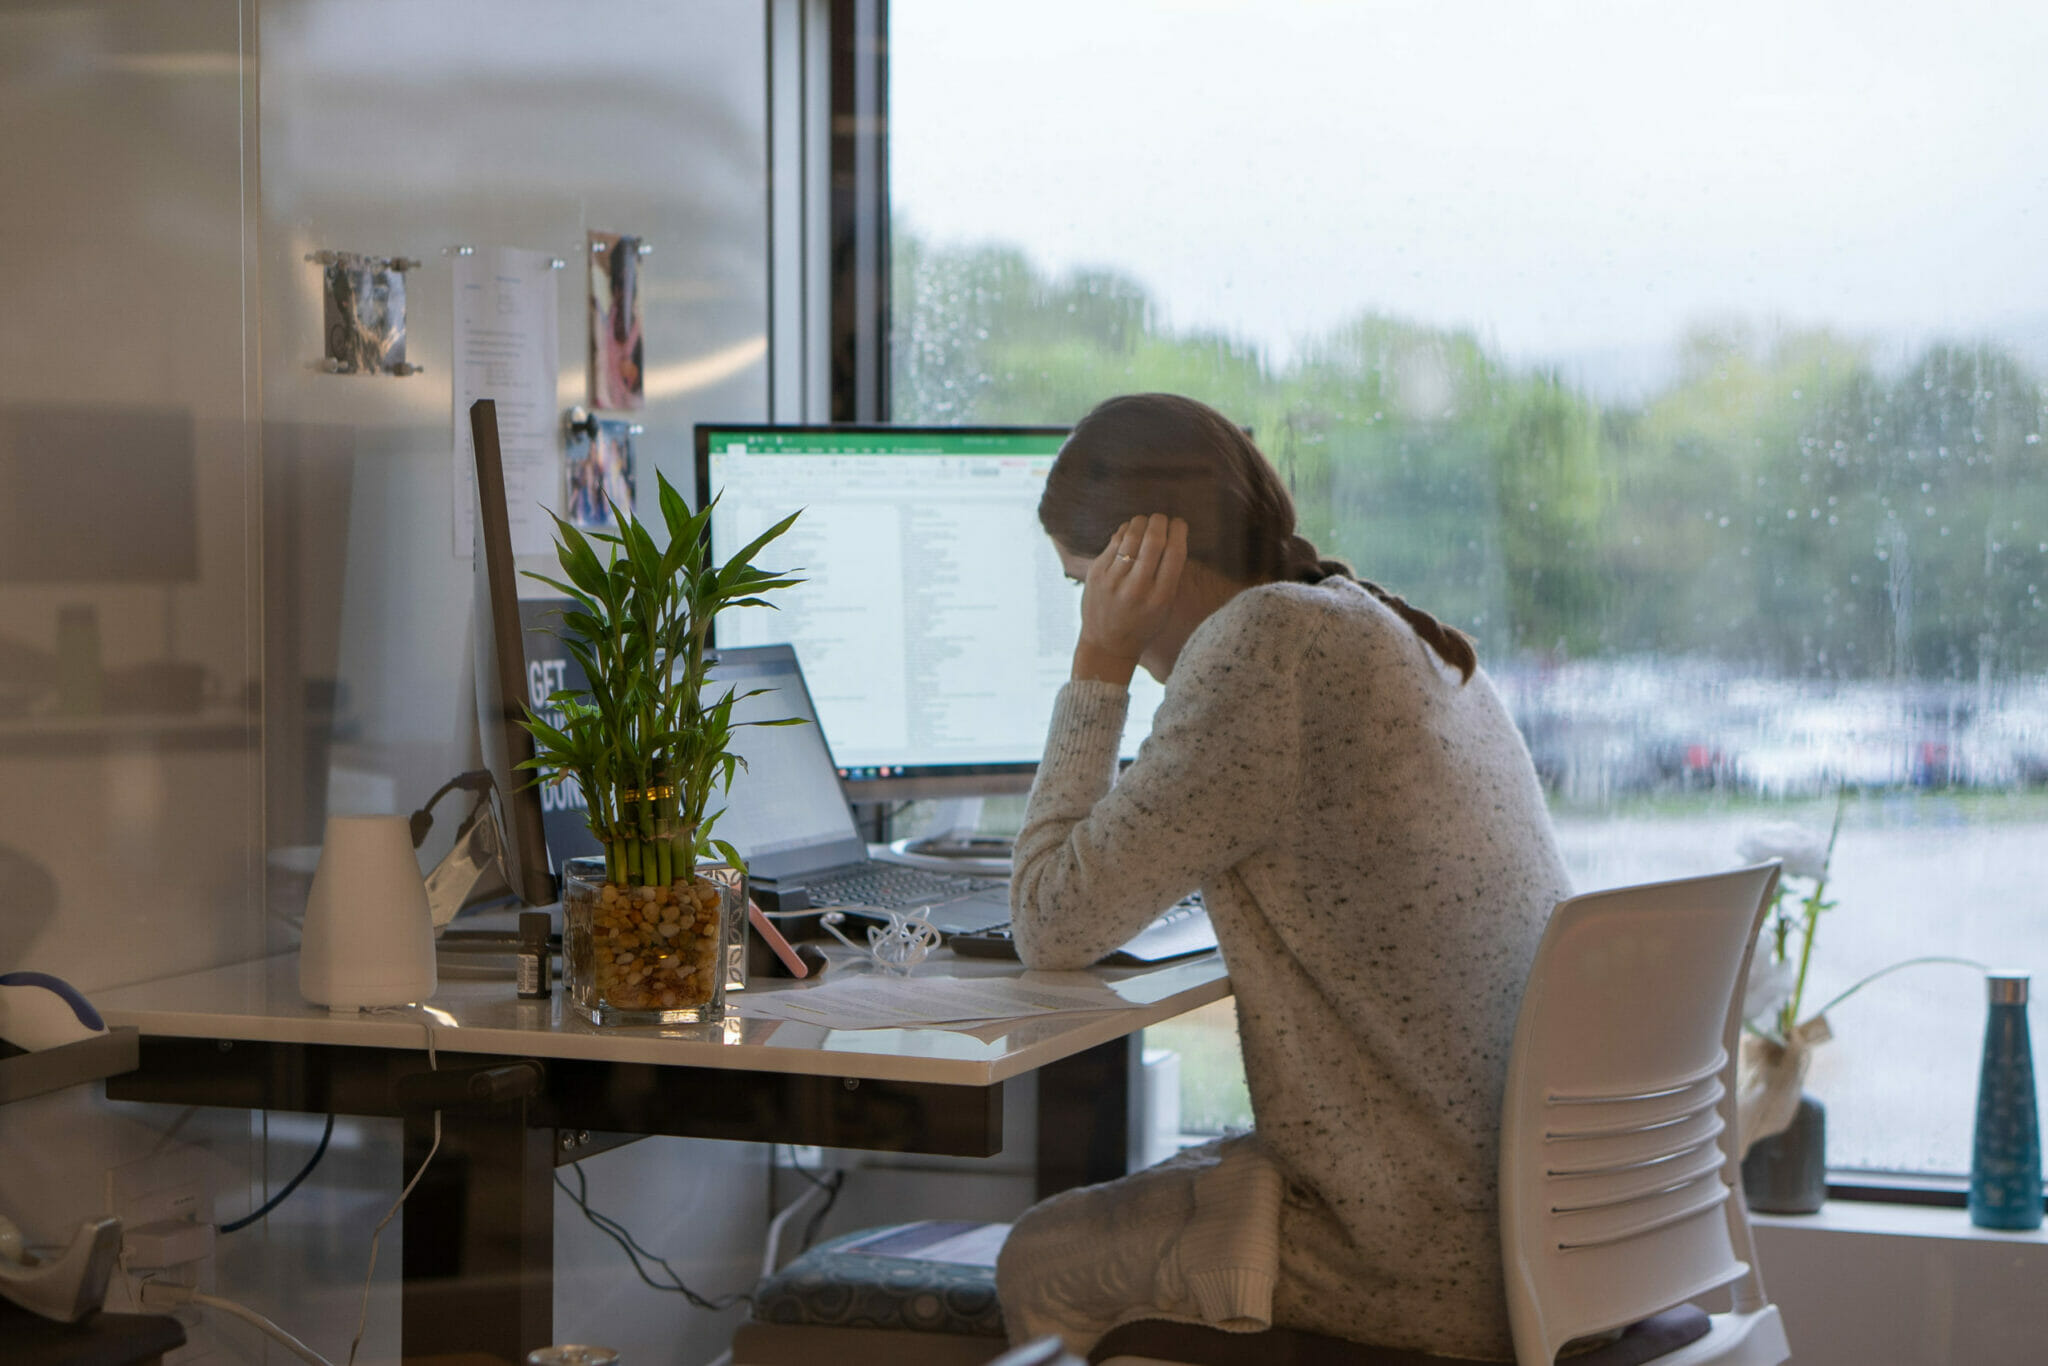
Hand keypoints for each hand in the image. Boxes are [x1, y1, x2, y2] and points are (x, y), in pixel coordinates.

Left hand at [1073, 515, 1187, 684]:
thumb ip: (1170, 576)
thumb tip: (1173, 537)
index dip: (1179, 531)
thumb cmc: (1142, 624)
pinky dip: (1125, 532)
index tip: (1179, 523)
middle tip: (1162, 518)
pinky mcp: (1096, 574)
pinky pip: (1114, 543)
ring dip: (1141, 522)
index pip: (1175, 553)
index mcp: (1160, 597)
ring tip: (1146, 521)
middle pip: (1153, 541)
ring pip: (1131, 537)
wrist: (1107, 644)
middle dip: (1160, 522)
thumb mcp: (1165, 607)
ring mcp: (1113, 580)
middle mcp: (1137, 588)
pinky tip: (1130, 531)